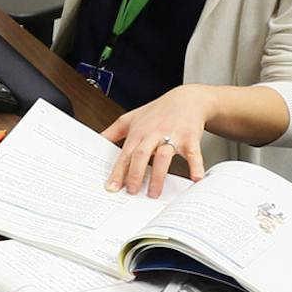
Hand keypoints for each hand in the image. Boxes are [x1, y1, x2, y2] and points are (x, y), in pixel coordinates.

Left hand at [100, 84, 214, 196]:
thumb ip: (113, 132)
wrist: (186, 99)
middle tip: (132, 192)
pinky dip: (194, 165)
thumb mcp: (131, 118)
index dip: (118, 171)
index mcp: (138, 133)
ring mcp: (172, 136)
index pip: (125, 155)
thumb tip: (96, 141)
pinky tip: (195, 179)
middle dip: (135, 174)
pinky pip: (192, 153)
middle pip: (141, 155)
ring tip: (154, 193)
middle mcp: (153, 134)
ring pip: (163, 156)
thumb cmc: (158, 111)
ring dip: (159, 175)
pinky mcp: (190, 138)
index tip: (112, 187)